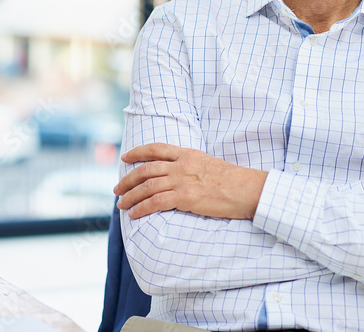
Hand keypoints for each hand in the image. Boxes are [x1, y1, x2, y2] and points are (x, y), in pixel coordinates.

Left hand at [114, 143, 267, 219]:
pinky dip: (141, 208)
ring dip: (130, 196)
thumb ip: (190, 165)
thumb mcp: (208, 163)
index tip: (125, 158)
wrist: (247, 189)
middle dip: (127, 179)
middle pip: (145, 169)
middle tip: (117, 188)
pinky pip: (155, 202)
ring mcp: (182, 180)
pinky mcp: (185, 197)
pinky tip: (134, 214)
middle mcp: (181, 165)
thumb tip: (177, 173)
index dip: (137, 153)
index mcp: (187, 154)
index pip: (155, 149)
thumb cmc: (232, 180)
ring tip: (121, 204)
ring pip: (147, 187)